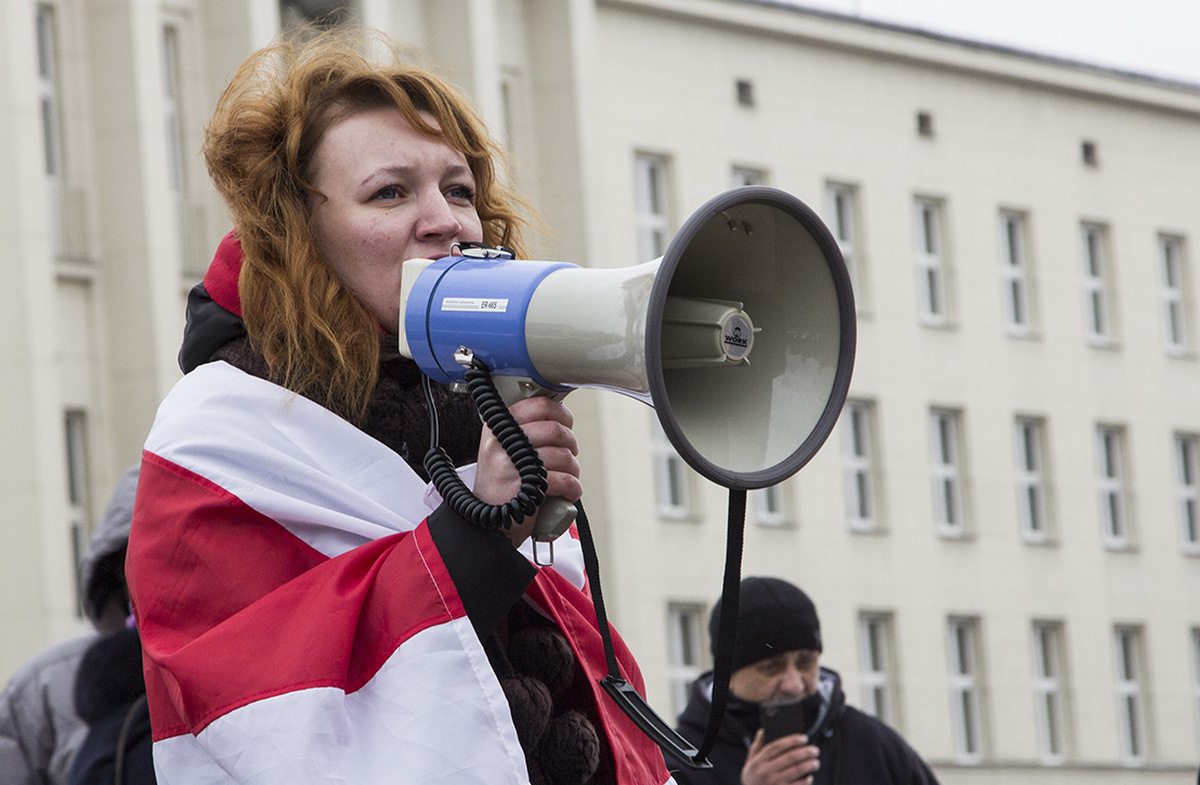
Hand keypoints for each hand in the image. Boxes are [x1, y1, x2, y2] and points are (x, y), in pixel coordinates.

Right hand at [473, 396, 580, 546]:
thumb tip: (559, 415)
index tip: (565, 425)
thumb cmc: (501, 486)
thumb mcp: (502, 449)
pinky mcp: (524, 489)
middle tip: (569, 455)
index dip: (561, 414)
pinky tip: (567, 492)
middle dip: (571, 445)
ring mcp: (511, 466)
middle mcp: (501, 443)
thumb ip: (524, 430)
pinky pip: (564, 480)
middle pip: (556, 430)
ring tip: (567, 477)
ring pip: (564, 456)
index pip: (538, 405)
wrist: (485, 524)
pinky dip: (573, 488)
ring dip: (573, 470)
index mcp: (497, 428)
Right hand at [741, 730, 819, 784]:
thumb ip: (757, 746)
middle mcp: (765, 772)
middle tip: (815, 750)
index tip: (804, 738)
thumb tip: (764, 730)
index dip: (792, 740)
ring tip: (816, 762)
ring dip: (809, 765)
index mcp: (758, 761)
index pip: (777, 746)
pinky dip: (806, 781)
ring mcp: (774, 783)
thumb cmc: (753, 778)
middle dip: (805, 752)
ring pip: (796, 771)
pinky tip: (810, 777)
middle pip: (790, 758)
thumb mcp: (750, 762)